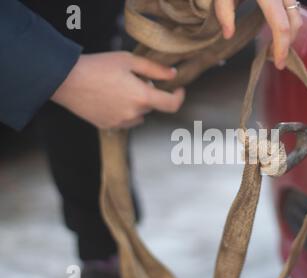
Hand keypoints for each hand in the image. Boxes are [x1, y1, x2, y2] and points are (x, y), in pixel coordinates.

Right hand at [51, 52, 184, 128]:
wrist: (66, 80)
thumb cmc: (99, 66)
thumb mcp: (129, 60)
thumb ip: (155, 69)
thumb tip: (173, 75)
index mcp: (142, 97)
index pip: (171, 105)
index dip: (178, 97)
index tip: (178, 89)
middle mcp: (134, 114)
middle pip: (151, 106)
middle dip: (147, 93)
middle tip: (131, 78)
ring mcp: (121, 122)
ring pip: (138, 115)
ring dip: (136, 105)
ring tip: (118, 88)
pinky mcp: (108, 126)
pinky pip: (124, 120)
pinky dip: (123, 111)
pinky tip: (108, 98)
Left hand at [215, 0, 302, 69]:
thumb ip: (224, 11)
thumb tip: (228, 34)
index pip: (281, 27)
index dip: (282, 48)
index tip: (279, 63)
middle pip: (295, 22)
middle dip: (288, 43)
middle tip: (275, 58)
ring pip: (297, 14)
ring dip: (289, 32)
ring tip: (274, 45)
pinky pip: (292, 5)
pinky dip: (288, 20)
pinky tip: (276, 27)